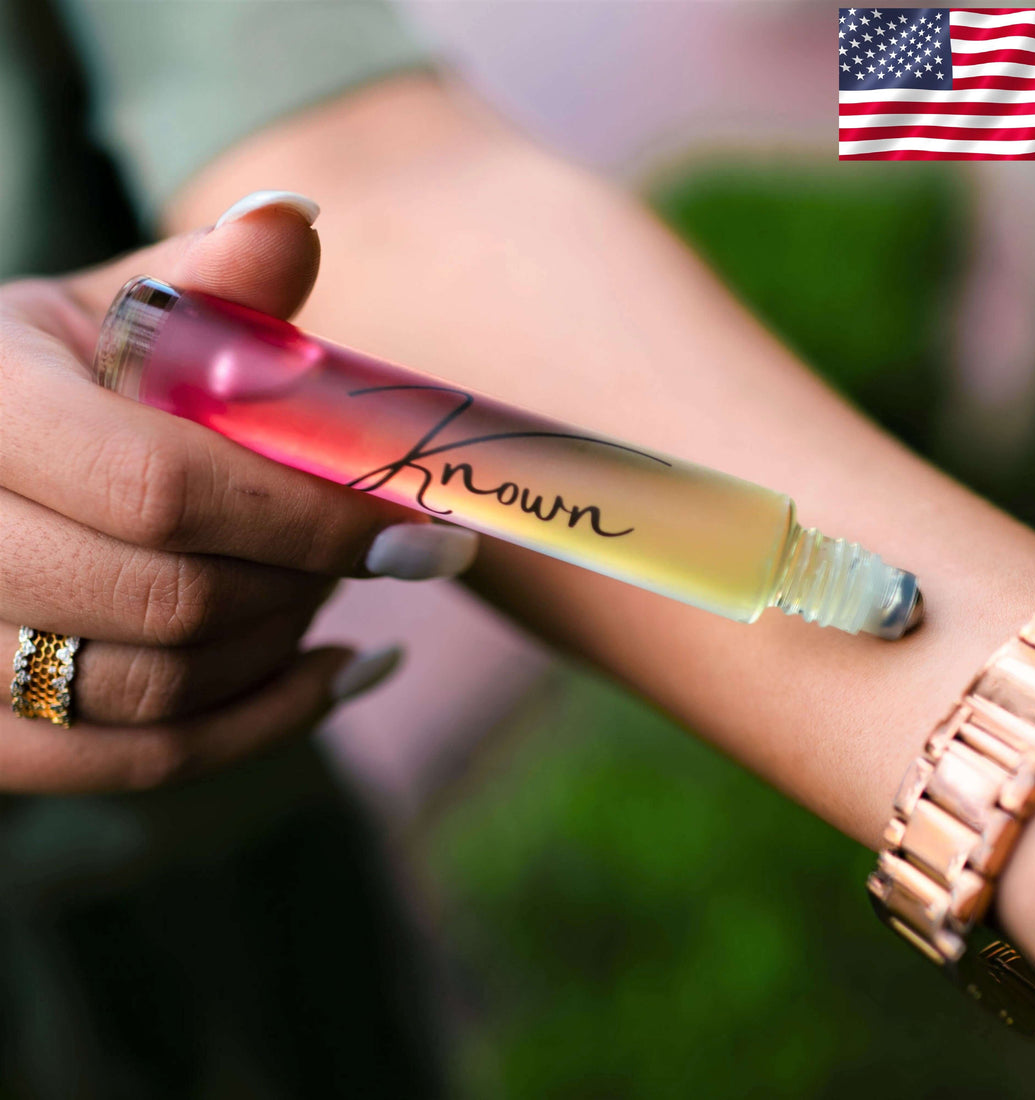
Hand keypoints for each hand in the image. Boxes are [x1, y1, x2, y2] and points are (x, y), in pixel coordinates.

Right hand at [0, 192, 476, 792]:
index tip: (418, 521)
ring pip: (161, 691)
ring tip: (339, 590)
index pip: (162, 486)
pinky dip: (261, 725)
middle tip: (393, 554)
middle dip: (308, 581)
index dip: (306, 514)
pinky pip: (142, 762)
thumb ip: (206, 282)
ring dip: (285, 645)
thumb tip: (294, 217)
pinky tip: (337, 674)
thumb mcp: (113, 309)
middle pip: (170, 601)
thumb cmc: (57, 377)